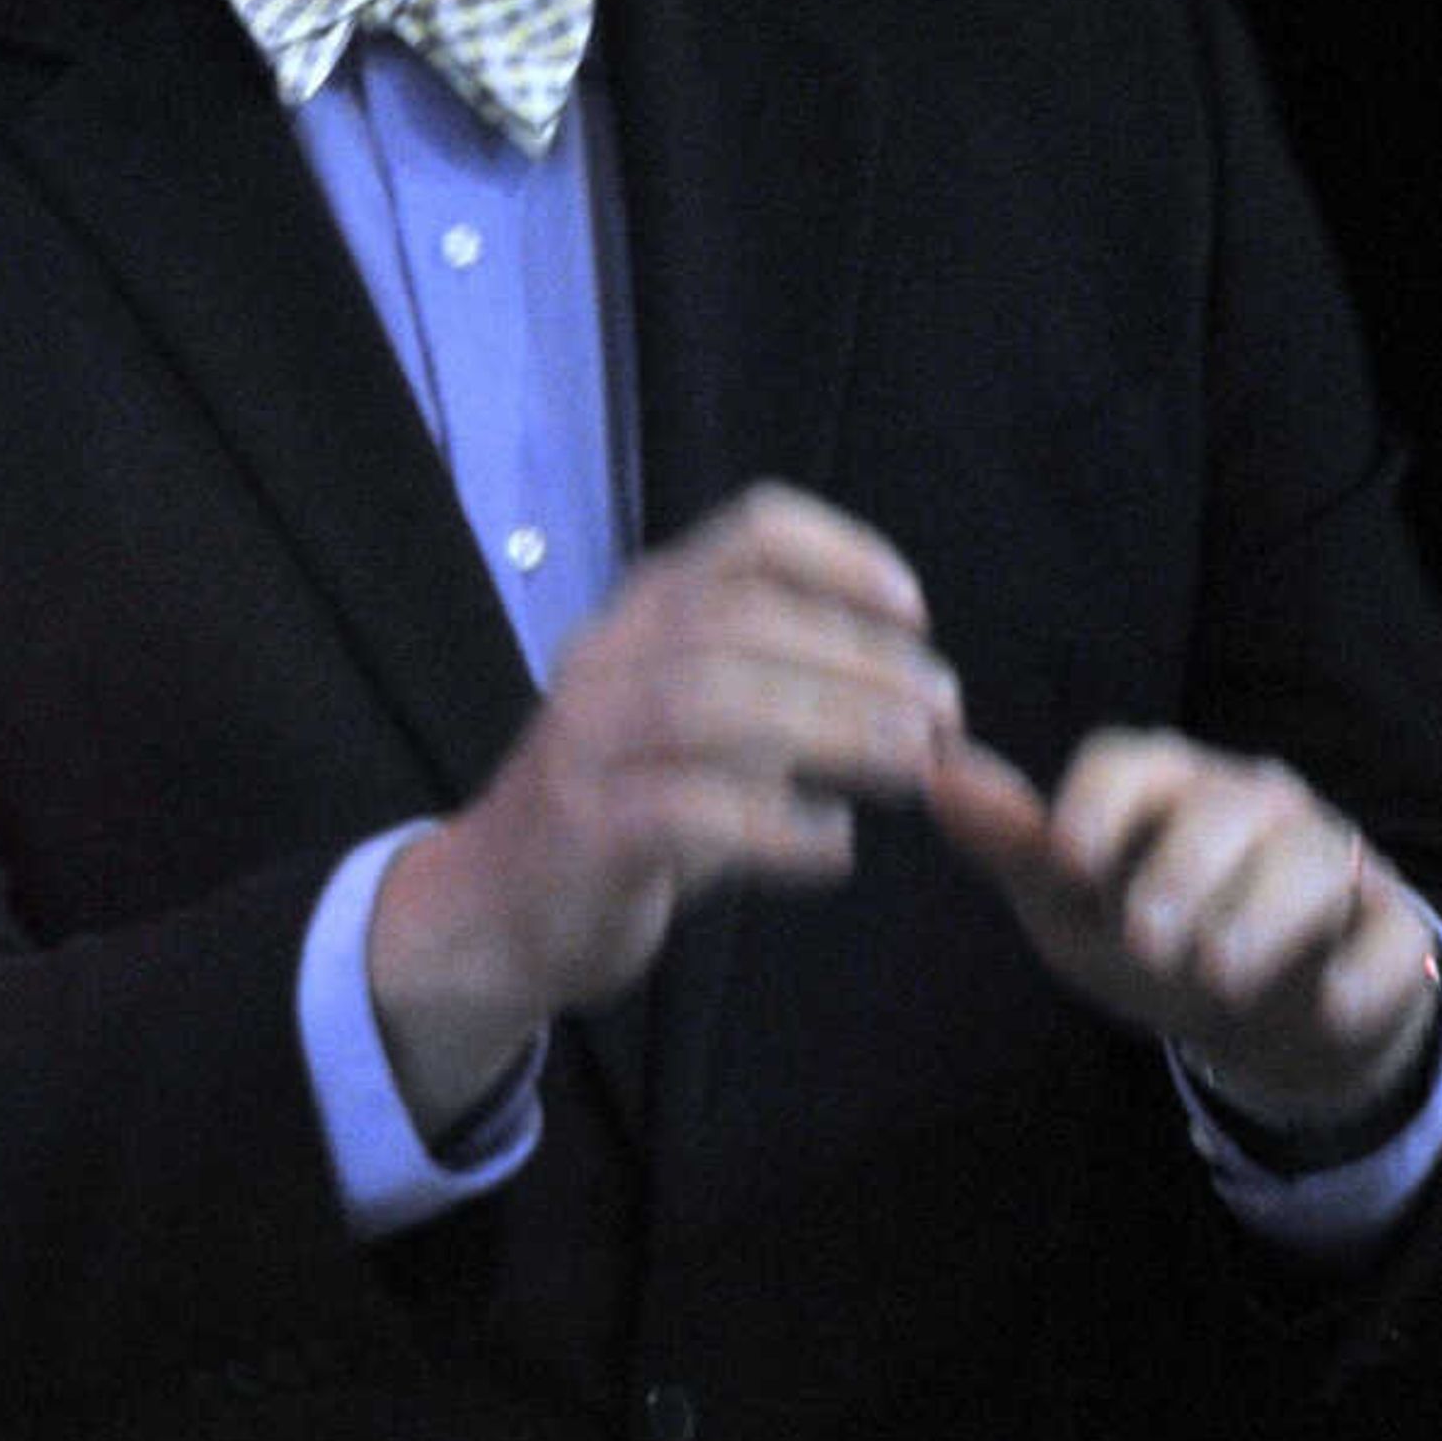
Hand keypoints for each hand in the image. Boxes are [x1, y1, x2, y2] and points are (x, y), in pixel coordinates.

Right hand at [372, 483, 959, 1126]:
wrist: (497, 905)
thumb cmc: (631, 807)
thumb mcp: (701, 725)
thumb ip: (790, 693)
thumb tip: (929, 697)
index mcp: (644, 614)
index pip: (747, 535)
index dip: (843, 556)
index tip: (914, 614)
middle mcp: (607, 657)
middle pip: (739, 619)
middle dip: (861, 659)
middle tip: (944, 714)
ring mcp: (586, 741)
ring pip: (712, 703)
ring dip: (835, 728)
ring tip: (914, 767)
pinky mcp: (585, 829)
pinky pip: (686, 811)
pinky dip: (778, 827)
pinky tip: (833, 848)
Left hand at [929, 729, 1441, 1129]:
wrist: (1252, 1010)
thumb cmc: (1142, 934)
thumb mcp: (1067, 900)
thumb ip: (1012, 842)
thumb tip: (934, 772)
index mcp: (1162, 784)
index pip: (1127, 763)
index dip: (1096, 806)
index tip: (1066, 861)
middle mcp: (1252, 802)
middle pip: (1226, 811)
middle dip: (1183, 872)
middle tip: (1146, 938)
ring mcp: (1331, 858)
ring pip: (1314, 863)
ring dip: (1265, 918)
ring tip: (1220, 973)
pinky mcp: (1393, 922)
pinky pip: (1393, 934)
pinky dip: (1367, 972)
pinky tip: (1331, 1007)